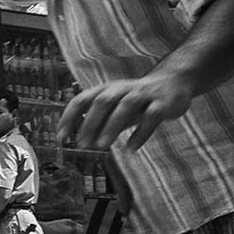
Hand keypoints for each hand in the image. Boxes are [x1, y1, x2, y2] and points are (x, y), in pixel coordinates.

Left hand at [57, 76, 193, 150]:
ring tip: (101, 146)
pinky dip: (140, 134)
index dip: (69, 117)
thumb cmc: (136, 100)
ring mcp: (143, 95)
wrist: (173, 84)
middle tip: (82, 145)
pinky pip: (151, 117)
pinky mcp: (162, 103)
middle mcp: (122, 89)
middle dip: (90, 123)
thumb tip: (79, 140)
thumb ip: (99, 121)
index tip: (61, 137)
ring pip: (125, 106)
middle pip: (102, 101)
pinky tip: (130, 149)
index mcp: (106, 89)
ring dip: (111, 127)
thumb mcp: (114, 108)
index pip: (82, 99)